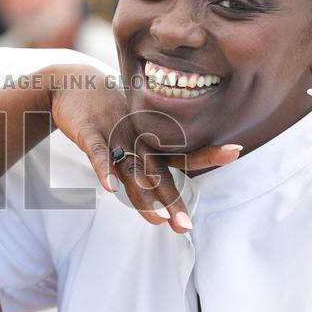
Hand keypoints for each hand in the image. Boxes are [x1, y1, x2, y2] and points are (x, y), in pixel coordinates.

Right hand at [44, 64, 241, 231]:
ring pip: (132, 169)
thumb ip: (150, 160)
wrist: (74, 83)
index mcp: (151, 144)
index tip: (236, 151)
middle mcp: (139, 141)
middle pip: (159, 175)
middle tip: (186, 227)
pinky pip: (98, 154)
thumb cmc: (109, 114)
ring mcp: (116, 137)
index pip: (183, 155)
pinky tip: (109, 187)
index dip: (208, 154)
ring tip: (159, 218)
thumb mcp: (134, 135)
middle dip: (173, 202)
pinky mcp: (90, 133)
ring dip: (145, 194)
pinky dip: (103, 169)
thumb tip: (170, 187)